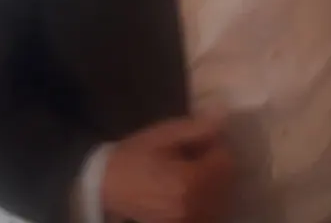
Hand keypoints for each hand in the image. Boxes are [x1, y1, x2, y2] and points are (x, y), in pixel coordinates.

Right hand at [102, 116, 234, 222]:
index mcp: (190, 181)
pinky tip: (189, 190)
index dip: (215, 147)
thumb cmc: (134, 156)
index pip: (224, 161)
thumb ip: (196, 128)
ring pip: (218, 199)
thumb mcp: (164, 135)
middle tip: (194, 156)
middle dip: (215, 165)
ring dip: (212, 183)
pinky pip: (207, 213)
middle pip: (224, 182)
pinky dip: (205, 200)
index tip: (198, 142)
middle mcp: (193, 205)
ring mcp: (188, 220)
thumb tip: (224, 117)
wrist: (106, 185)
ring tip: (190, 172)